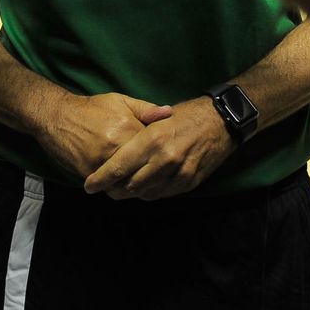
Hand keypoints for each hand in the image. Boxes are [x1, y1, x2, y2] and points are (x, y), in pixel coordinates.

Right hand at [29, 91, 172, 180]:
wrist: (56, 115)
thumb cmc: (91, 108)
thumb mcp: (119, 101)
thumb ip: (145, 109)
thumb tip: (169, 113)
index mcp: (128, 127)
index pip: (154, 149)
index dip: (161, 156)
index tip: (164, 159)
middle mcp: (116, 145)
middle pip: (143, 169)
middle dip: (150, 174)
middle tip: (157, 178)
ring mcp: (101, 161)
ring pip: (127, 182)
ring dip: (135, 186)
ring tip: (142, 185)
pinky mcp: (88, 172)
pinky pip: (109, 187)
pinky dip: (117, 189)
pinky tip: (122, 186)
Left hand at [82, 97, 234, 200]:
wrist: (220, 121)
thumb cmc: (185, 115)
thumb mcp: (157, 116)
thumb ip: (135, 132)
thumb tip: (112, 148)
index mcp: (152, 140)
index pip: (119, 167)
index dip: (101, 179)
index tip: (88, 186)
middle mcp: (164, 159)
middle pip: (129, 185)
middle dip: (113, 189)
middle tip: (102, 188)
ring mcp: (179, 174)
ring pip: (145, 193)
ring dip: (130, 193)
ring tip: (119, 188)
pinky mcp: (189, 183)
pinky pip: (162, 195)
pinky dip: (149, 192)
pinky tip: (142, 186)